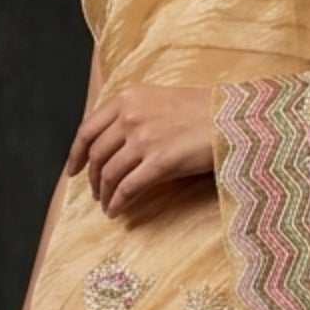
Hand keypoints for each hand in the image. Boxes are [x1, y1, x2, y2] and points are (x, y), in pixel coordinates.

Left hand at [69, 82, 215, 216]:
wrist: (235, 118)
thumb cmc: (205, 110)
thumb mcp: (161, 99)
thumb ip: (135, 112)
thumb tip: (114, 140)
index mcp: (128, 98)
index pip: (88, 129)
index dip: (76, 154)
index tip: (74, 169)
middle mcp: (131, 116)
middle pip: (97, 155)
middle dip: (92, 178)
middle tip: (96, 192)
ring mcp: (144, 139)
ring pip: (110, 174)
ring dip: (105, 194)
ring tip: (107, 204)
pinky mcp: (160, 162)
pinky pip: (128, 188)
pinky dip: (118, 203)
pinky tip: (116, 211)